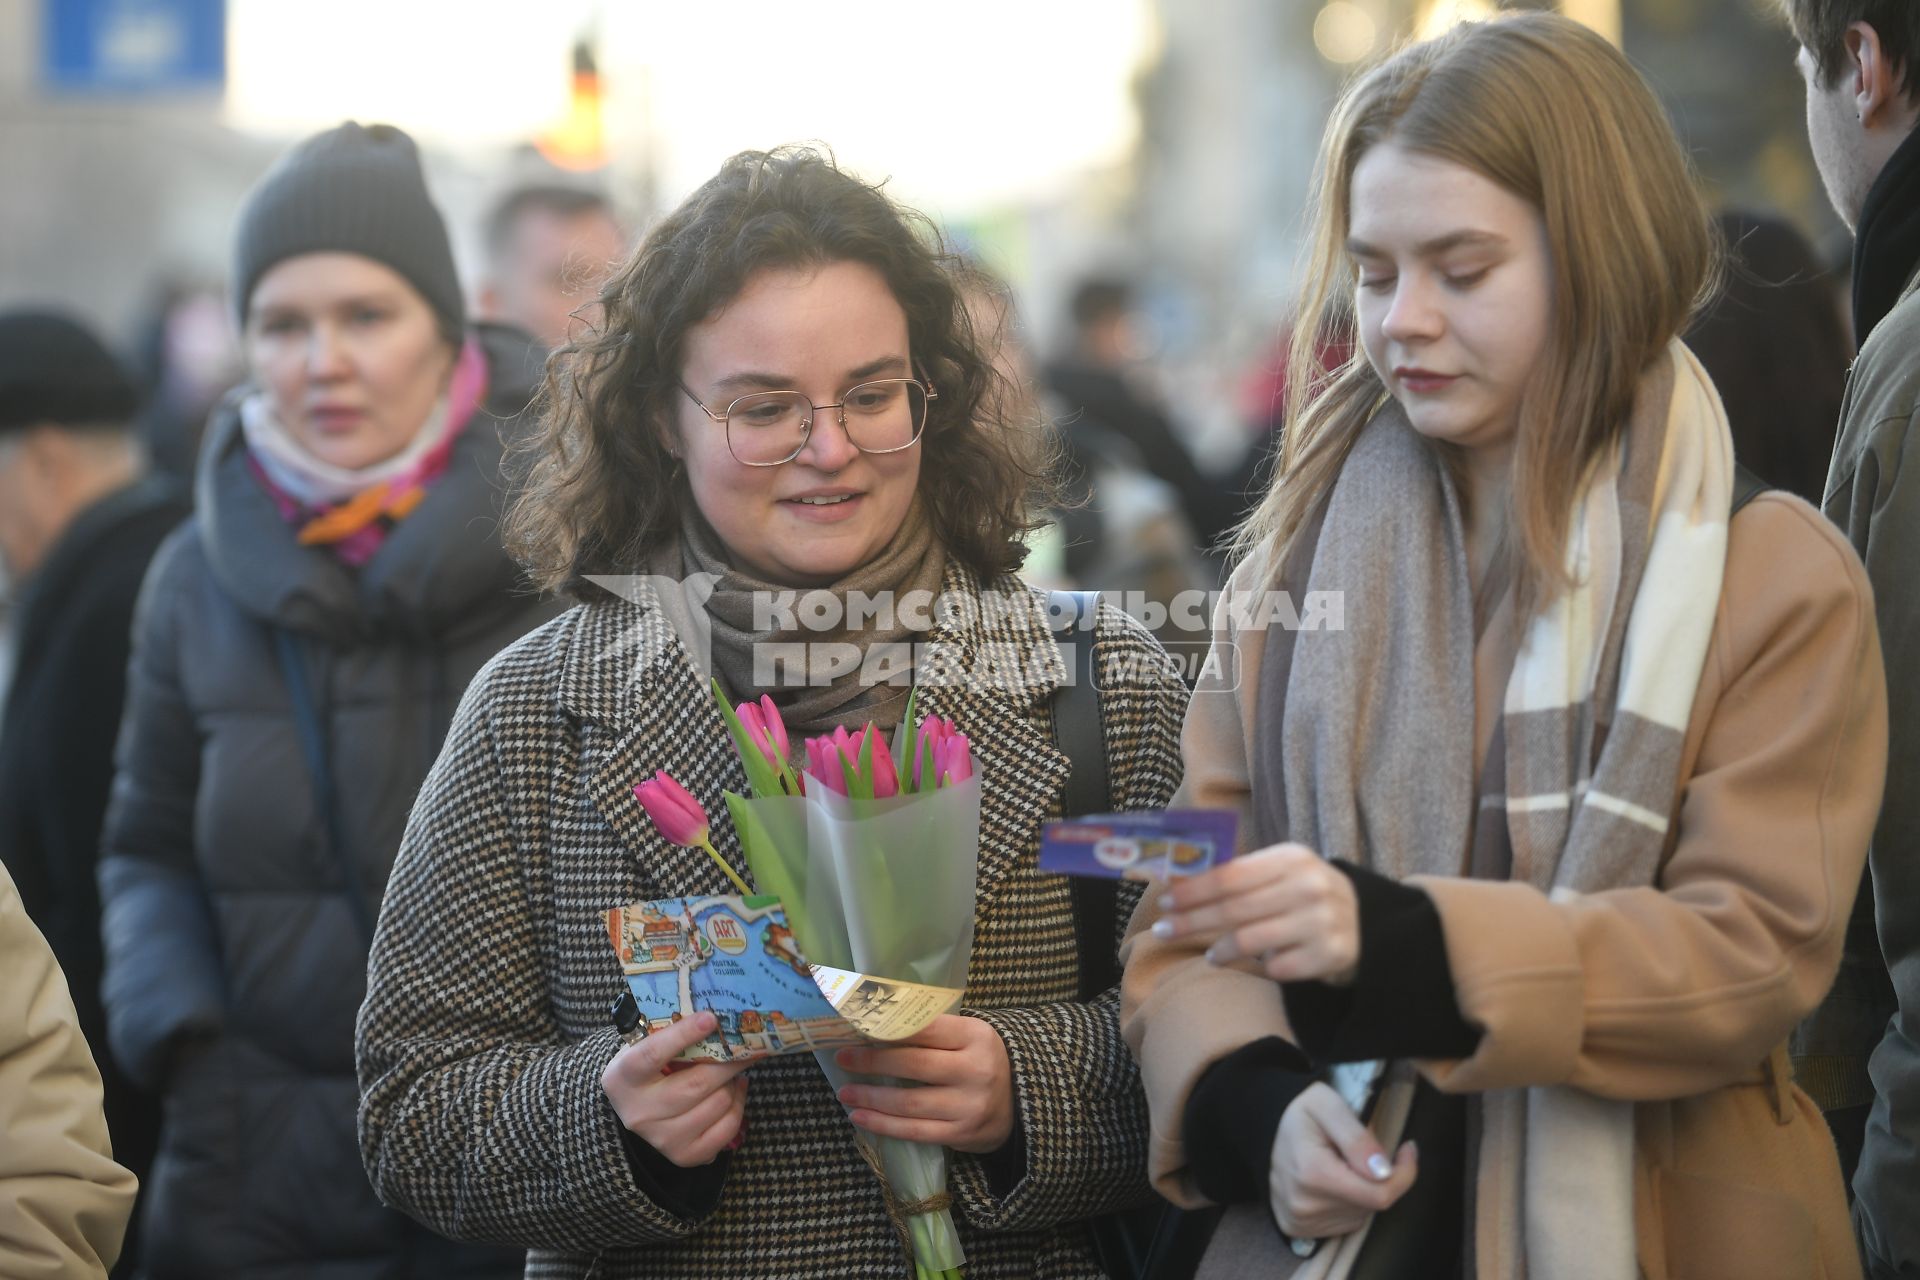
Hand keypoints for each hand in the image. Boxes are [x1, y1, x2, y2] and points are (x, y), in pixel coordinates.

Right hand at [601, 1011, 749, 1166]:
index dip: (683, 1035)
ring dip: (734, 1084)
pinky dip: (738, 1107)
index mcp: (623, 1078)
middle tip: (745, 1047)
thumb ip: (669, 1032)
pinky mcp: (683, 1155)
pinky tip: (734, 1091)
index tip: (711, 1019)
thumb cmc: (645, 1068)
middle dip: (727, 1063)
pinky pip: (726, 1130)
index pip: (652, 1054)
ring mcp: (661, 1139)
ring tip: (734, 1070)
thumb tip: (714, 1016)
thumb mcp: (642, 1046)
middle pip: (695, 1085)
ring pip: (716, 1106)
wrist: (633, 1107)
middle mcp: (639, 1113)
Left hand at [833, 1014, 1013, 1153]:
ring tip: (845, 1094)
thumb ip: (931, 1031)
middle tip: (842, 1059)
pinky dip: (883, 1125)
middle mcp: (975, 1070)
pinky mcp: (962, 1134)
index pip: (925, 1028)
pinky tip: (860, 1118)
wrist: (1022, 1102)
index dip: (888, 1029)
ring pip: (910, 1103)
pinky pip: (915, 1131)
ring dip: (871, 1098)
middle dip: (872, 1063)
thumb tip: (874, 1026)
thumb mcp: (967, 1036)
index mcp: (975, 1036)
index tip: (856, 1029)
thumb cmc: (981, 1060)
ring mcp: (969, 1105)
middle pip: (914, 1065)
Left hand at [1151, 842, 1360, 983]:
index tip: (1164, 902)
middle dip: (1192, 921)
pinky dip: (1262, 968)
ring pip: (1252, 940)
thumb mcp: (1282, 872)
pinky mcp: (1329, 954)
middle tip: (1163, 931)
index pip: (1230, 875)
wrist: (1367, 923)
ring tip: (1210, 955)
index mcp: (1291, 858)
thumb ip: (1240, 875)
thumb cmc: (1306, 895)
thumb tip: (1181, 883)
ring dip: (1222, 950)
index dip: (1193, 891)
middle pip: (1234, 908)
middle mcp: (1308, 886)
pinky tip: (1258, 965)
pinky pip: (1278, 967)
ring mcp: (1321, 921)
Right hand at [1269, 1083, 1417, 1239]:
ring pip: (1361, 1214)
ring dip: (1363, 1191)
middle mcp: (1306, 1204)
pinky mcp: (1300, 1229)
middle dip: (1378, 1177)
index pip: (1380, 1193)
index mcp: (1313, 1173)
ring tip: (1343, 1165)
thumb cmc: (1299, 1115)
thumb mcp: (1327, 1106)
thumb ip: (1357, 1137)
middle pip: (1372, 1203)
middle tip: (1363, 1151)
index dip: (1404, 1174)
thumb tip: (1383, 1171)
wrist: (1263, 1131)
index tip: (1407, 1150)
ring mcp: (1302, 1221)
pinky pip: (1345, 1222)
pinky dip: (1349, 1203)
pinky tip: (1334, 1183)